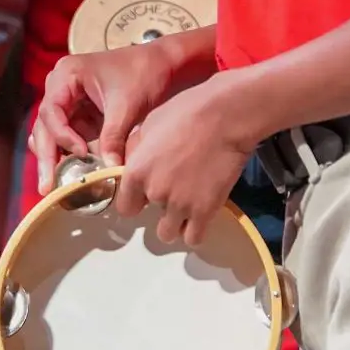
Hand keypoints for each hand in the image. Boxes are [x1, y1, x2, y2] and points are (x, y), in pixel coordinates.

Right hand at [30, 41, 181, 190]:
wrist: (163, 64)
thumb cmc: (144, 74)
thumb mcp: (127, 106)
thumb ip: (114, 137)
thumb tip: (108, 169)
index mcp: (67, 74)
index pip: (51, 110)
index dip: (62, 135)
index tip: (82, 153)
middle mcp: (62, 86)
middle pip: (45, 123)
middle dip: (47, 155)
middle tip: (46, 186)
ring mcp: (69, 99)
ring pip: (52, 132)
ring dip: (52, 156)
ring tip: (50, 185)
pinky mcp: (81, 112)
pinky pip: (68, 134)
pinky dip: (68, 152)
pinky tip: (66, 173)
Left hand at [117, 77, 253, 247]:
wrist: (225, 116)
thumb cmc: (185, 112)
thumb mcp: (148, 124)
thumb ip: (134, 151)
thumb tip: (127, 165)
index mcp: (135, 173)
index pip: (124, 207)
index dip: (135, 201)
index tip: (145, 194)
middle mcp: (154, 193)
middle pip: (146, 222)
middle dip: (157, 209)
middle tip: (173, 190)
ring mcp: (180, 205)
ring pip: (168, 234)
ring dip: (175, 222)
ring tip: (187, 202)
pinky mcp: (205, 211)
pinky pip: (194, 237)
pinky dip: (195, 229)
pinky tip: (200, 213)